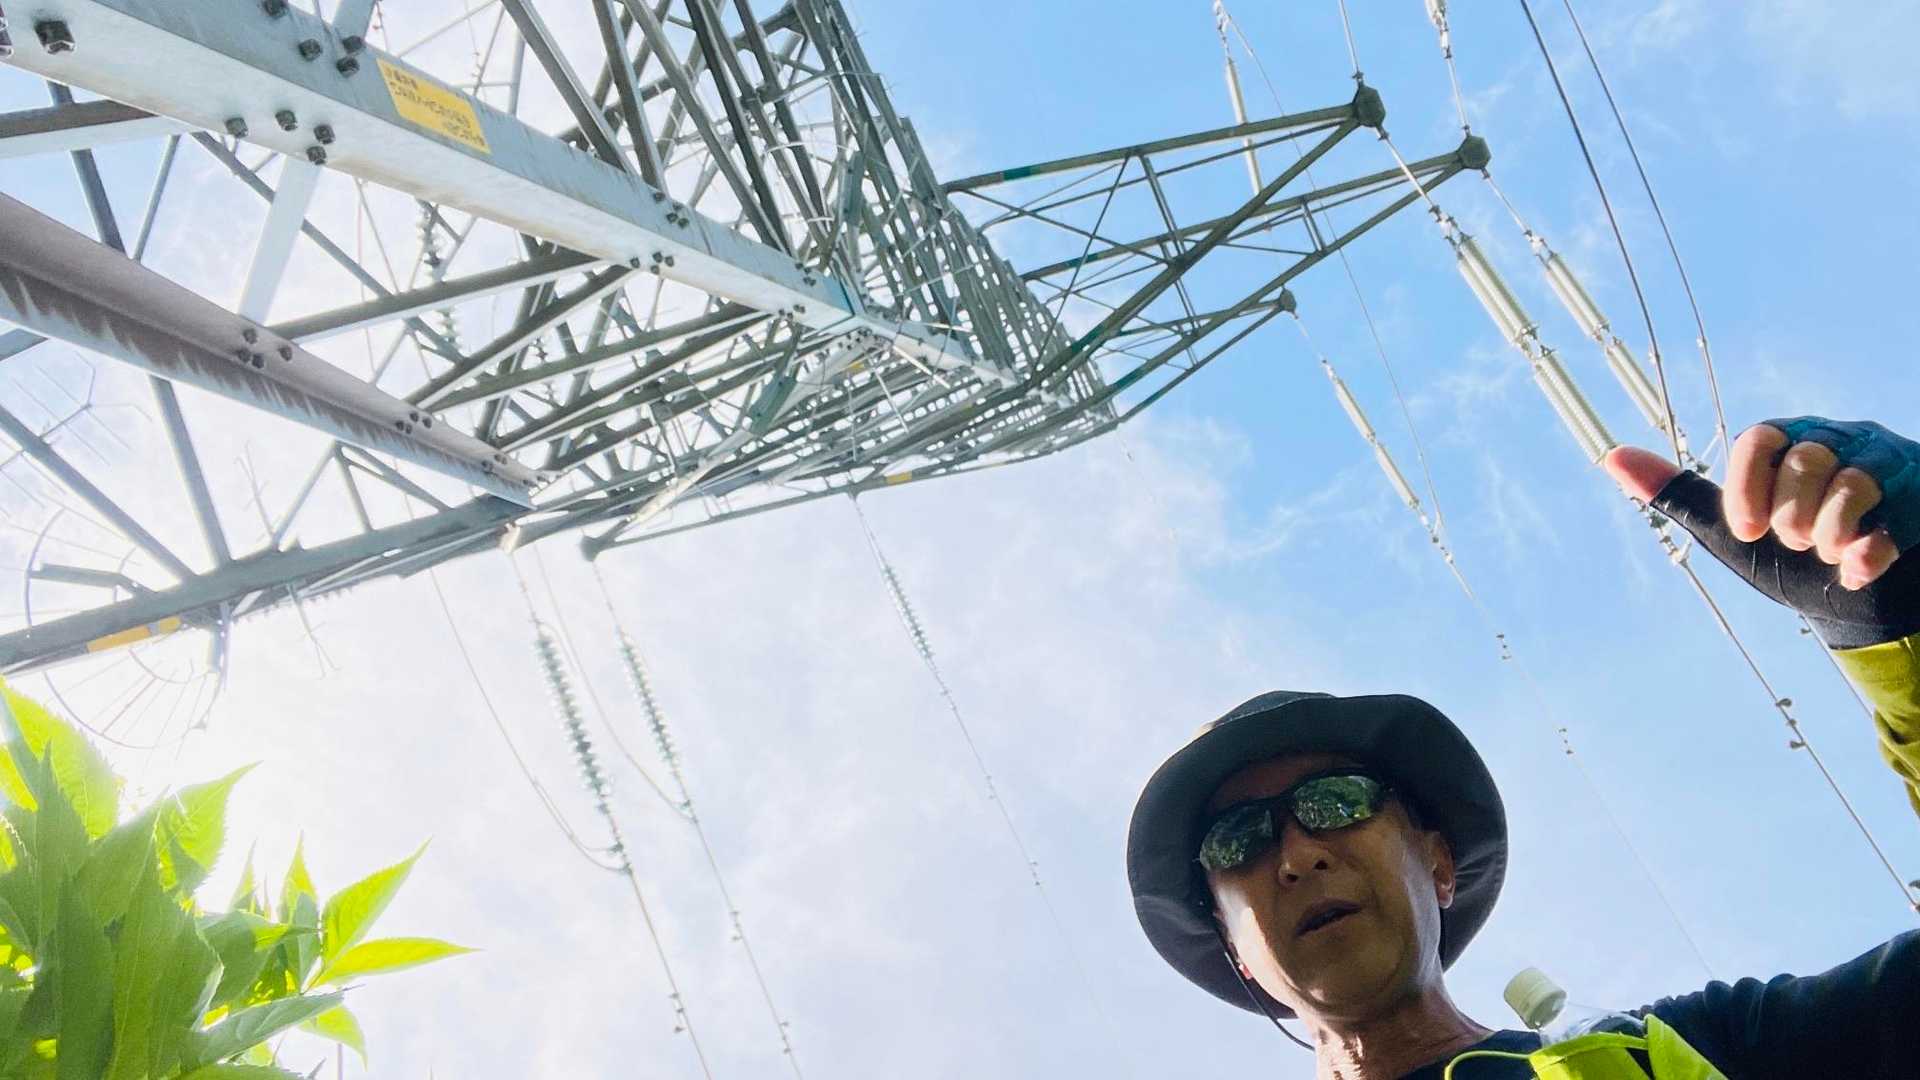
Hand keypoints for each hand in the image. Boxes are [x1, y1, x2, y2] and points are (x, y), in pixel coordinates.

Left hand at [1603, 417, 1919, 648]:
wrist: (1851, 607)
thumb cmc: (1786, 557)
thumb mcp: (1727, 530)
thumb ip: (1677, 493)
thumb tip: (1610, 457)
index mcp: (1787, 440)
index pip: (1759, 440)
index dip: (1747, 488)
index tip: (1747, 531)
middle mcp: (1838, 438)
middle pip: (1806, 461)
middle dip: (1793, 520)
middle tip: (1796, 543)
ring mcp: (1887, 463)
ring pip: (1853, 484)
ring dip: (1830, 537)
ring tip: (1829, 553)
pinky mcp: (1919, 497)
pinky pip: (1895, 521)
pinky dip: (1868, 557)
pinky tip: (1858, 570)